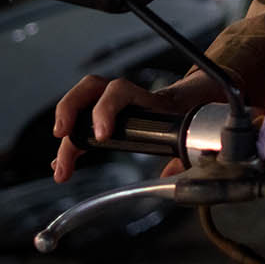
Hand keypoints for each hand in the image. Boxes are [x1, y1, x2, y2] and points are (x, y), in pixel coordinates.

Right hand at [49, 70, 223, 182]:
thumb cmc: (201, 113)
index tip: (101, 135)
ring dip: (66, 130)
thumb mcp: (199, 133)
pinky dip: (72, 145)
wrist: (206, 97)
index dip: (106, 109)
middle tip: (63, 137)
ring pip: (83, 103)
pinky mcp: (114, 118)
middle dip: (70, 109)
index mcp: (154, 101)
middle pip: (92, 88)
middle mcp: (132, 98)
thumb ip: (187, 156)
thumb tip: (172, 176)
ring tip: (59, 165)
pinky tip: (62, 165)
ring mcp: (120, 106)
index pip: (122, 90)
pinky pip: (86, 125)